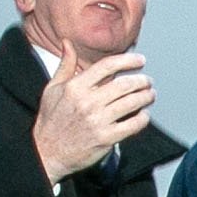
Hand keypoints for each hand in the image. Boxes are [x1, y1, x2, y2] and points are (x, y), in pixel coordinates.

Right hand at [32, 45, 154, 181]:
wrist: (47, 152)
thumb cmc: (50, 121)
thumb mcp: (52, 89)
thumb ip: (65, 65)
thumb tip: (67, 43)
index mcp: (75, 87)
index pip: (108, 66)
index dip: (128, 60)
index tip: (140, 60)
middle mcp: (88, 102)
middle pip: (124, 84)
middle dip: (142, 80)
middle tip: (148, 81)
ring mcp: (98, 121)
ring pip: (131, 103)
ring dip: (146, 97)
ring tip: (150, 95)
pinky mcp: (106, 138)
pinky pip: (132, 125)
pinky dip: (143, 118)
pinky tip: (144, 115)